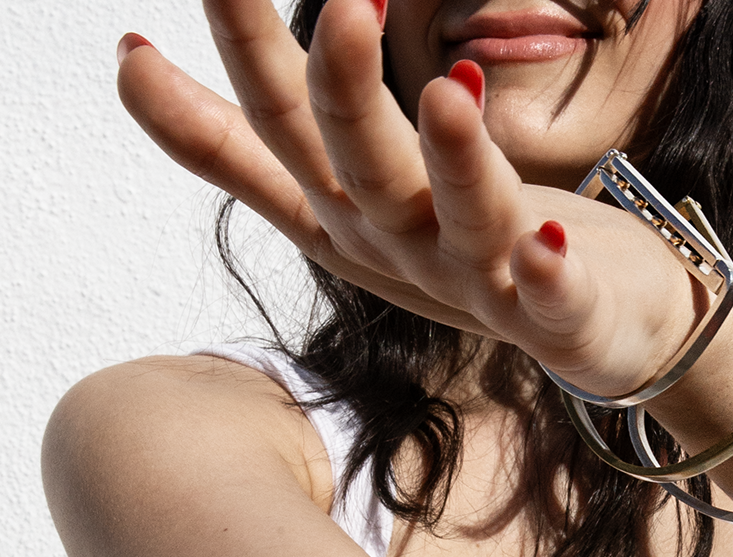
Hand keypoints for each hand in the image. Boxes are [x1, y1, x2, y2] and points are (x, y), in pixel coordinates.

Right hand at [115, 0, 698, 399]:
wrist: (588, 334)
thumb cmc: (463, 248)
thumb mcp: (347, 195)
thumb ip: (252, 147)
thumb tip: (129, 64)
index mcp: (355, 218)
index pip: (290, 133)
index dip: (248, 60)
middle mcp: (409, 253)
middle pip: (366, 173)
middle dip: (346, 96)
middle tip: (347, 8)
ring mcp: (485, 288)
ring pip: (463, 223)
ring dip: (454, 163)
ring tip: (447, 91)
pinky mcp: (560, 318)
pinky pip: (553, 302)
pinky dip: (549, 274)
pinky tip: (549, 238)